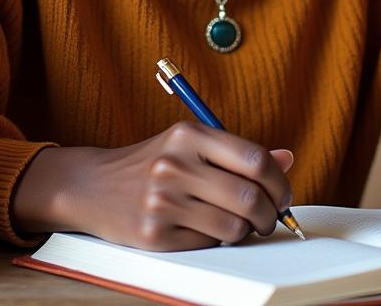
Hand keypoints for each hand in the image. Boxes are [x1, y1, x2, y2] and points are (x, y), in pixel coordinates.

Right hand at [12, 122, 293, 250]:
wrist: (93, 185)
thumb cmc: (152, 161)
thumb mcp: (191, 143)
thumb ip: (238, 152)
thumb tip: (287, 159)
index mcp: (189, 134)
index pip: (254, 160)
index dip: (279, 182)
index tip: (284, 194)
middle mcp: (175, 164)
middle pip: (249, 197)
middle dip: (270, 213)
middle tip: (270, 216)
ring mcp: (162, 201)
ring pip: (233, 227)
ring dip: (245, 230)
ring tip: (236, 222)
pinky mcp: (154, 235)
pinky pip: (208, 244)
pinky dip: (216, 240)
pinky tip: (204, 227)